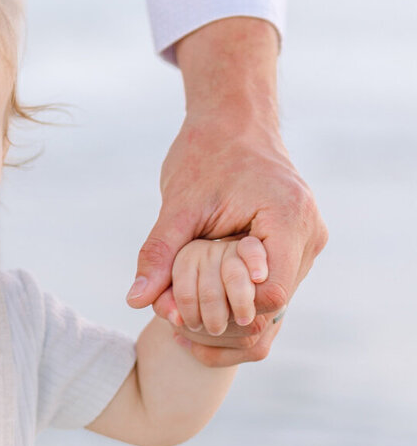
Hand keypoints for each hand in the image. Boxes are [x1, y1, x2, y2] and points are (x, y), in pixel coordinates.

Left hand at [126, 19, 326, 368]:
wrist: (233, 121)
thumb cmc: (206, 153)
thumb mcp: (178, 205)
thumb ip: (159, 253)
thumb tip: (135, 301)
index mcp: (290, 220)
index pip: (271, 296)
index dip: (229, 310)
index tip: (186, 312)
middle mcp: (310, 236)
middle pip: (273, 308)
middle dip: (224, 319)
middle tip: (176, 324)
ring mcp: (307, 244)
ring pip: (275, 307)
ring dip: (231, 316)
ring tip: (184, 320)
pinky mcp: (296, 248)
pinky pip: (272, 292)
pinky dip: (238, 304)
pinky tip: (200, 309)